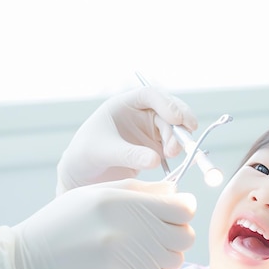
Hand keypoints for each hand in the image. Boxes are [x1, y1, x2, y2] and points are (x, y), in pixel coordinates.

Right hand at [14, 178, 195, 268]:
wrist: (20, 267)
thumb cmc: (59, 226)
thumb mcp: (95, 195)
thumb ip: (139, 191)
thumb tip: (176, 192)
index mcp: (120, 203)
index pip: (182, 209)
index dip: (183, 211)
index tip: (175, 215)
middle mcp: (123, 232)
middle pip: (182, 240)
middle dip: (174, 239)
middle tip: (156, 239)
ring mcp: (118, 265)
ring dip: (156, 264)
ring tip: (131, 257)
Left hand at [57, 88, 197, 193]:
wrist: (84, 173)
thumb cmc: (86, 154)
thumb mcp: (105, 152)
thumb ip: (130, 154)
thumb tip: (156, 160)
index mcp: (125, 104)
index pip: (150, 95)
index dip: (167, 103)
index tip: (177, 119)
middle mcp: (141, 113)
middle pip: (169, 110)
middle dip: (179, 124)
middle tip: (184, 141)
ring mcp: (151, 130)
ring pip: (175, 128)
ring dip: (179, 140)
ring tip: (171, 154)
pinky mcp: (156, 147)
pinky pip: (173, 145)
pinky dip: (178, 151)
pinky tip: (173, 159)